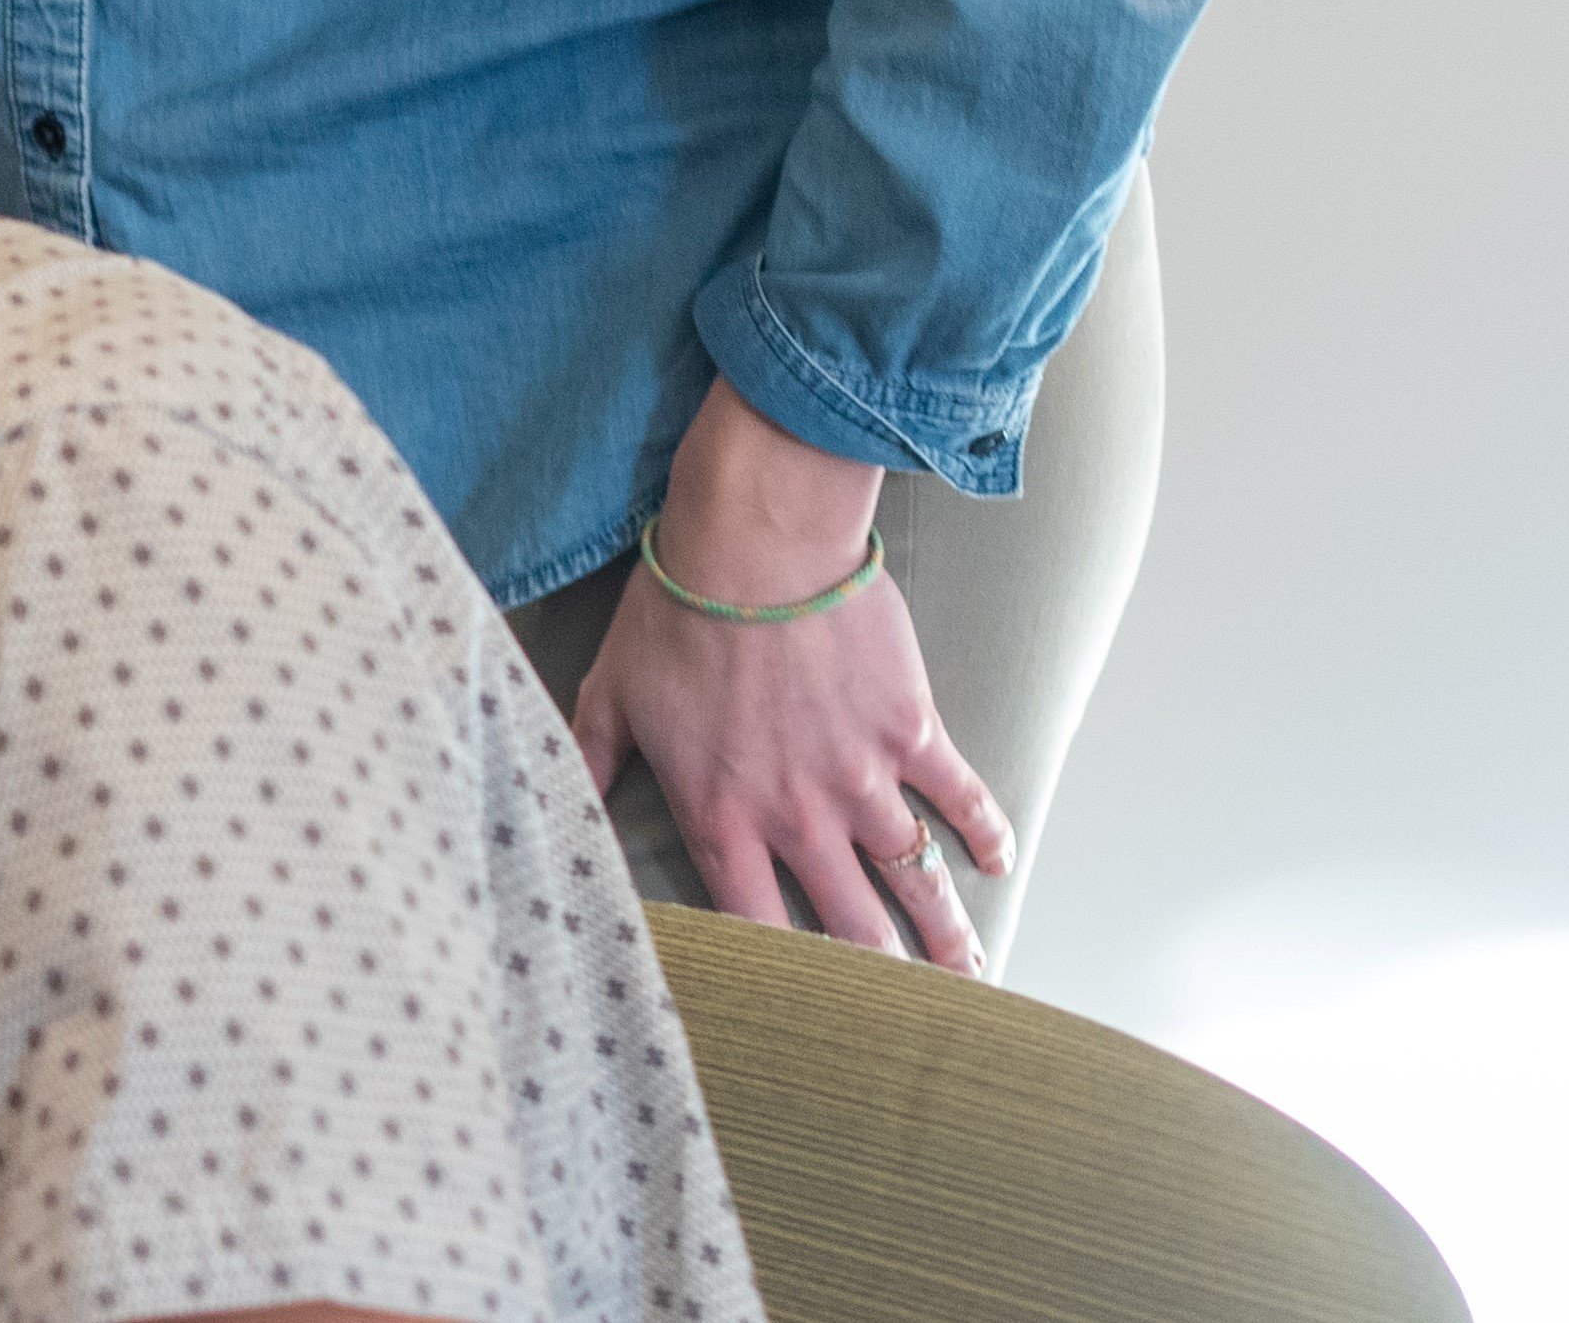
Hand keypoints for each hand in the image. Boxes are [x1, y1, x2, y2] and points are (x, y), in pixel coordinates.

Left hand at [570, 384, 1013, 975]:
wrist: (755, 546)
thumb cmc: (675, 614)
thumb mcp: (611, 693)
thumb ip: (595, 760)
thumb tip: (566, 802)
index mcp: (723, 816)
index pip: (753, 924)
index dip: (779, 977)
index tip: (805, 1016)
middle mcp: (798, 814)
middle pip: (850, 923)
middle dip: (883, 981)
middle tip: (914, 1022)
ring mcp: (862, 775)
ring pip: (913, 875)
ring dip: (947, 931)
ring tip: (972, 975)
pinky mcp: (909, 728)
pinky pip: (959, 793)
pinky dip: (986, 830)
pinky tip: (1002, 860)